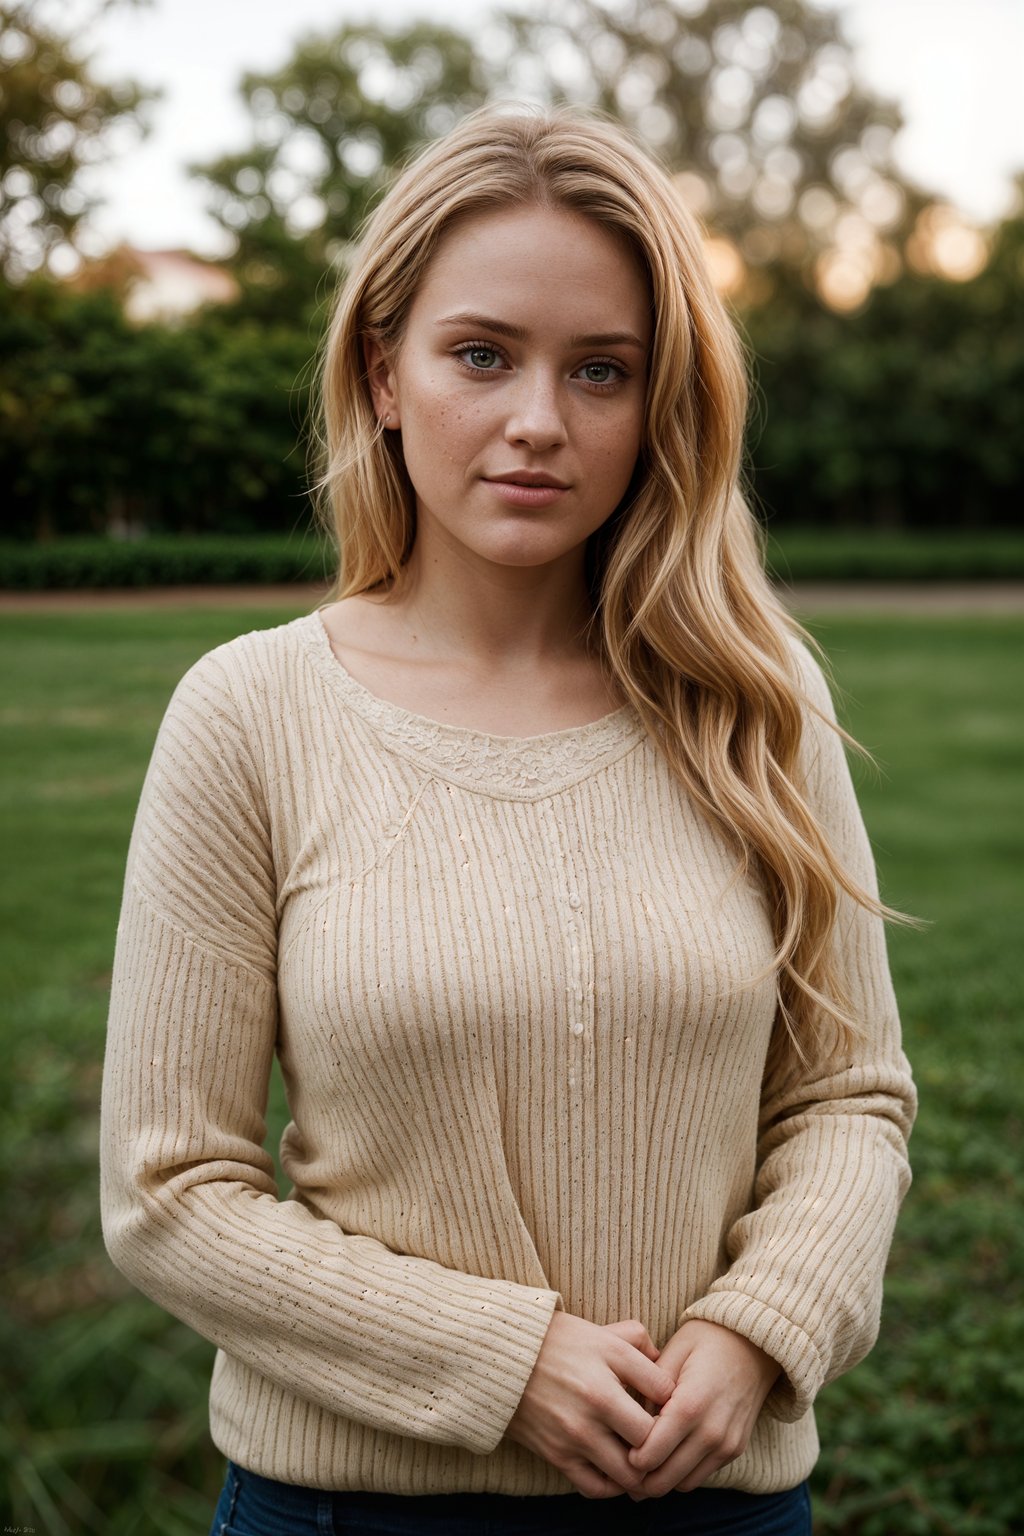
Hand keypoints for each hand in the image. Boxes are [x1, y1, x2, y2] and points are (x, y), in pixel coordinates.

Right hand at [505, 1314, 676, 1498]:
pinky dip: (612, 1486)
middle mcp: (595, 1402)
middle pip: (651, 1443)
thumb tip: (665, 1371)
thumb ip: (640, 1342)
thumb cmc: (560, 1341)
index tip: (672, 1407)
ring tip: (643, 1461)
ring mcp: (575, 1433)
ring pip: (628, 1474)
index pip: (666, 1397)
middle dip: (663, 1445)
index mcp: (610, 1366)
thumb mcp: (603, 1332)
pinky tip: (616, 1471)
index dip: (676, 1404)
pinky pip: (596, 1487)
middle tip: (665, 1442)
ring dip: (641, 1472)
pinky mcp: (557, 1455)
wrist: (503, 1356)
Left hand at [624, 1320, 780, 1497]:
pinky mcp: (735, 1450)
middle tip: (619, 1466)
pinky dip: (681, 1474)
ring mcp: (726, 1445)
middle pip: (665, 1479)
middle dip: (639, 1479)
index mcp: (690, 1405)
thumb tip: (629, 1421)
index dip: (626, 1459)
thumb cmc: (706, 1340)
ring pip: (683, 1484)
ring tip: (640, 1463)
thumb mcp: (671, 1353)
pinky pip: (700, 1475)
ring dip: (660, 1479)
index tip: (613, 1448)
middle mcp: (711, 1432)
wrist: (755, 1343)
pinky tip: (665, 1456)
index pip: (651, 1454)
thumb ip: (648, 1389)